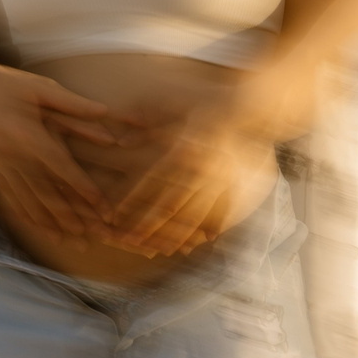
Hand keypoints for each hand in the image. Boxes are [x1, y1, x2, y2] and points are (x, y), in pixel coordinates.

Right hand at [0, 59, 122, 240]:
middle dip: (69, 215)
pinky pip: (11, 196)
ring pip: (27, 199)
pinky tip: (38, 227)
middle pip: (45, 191)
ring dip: (49, 221)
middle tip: (91, 235)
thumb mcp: (40, 86)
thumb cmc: (8, 84)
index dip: (83, 188)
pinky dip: (26, 213)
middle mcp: (11, 154)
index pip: (61, 167)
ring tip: (69, 239)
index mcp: (27, 134)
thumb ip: (72, 103)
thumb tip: (105, 111)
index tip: (102, 205)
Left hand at [102, 113, 249, 257]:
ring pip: (191, 215)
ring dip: (173, 236)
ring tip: (156, 251)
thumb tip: (121, 142)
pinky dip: (202, 231)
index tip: (114, 216)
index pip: (149, 182)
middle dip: (147, 226)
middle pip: (168, 205)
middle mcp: (196, 170)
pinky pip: (215, 214)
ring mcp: (215, 181)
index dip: (131, 201)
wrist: (242, 110)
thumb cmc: (201, 107)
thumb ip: (145, 125)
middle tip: (128, 242)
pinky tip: (192, 245)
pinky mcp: (229, 186)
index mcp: (179, 152)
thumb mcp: (170, 108)